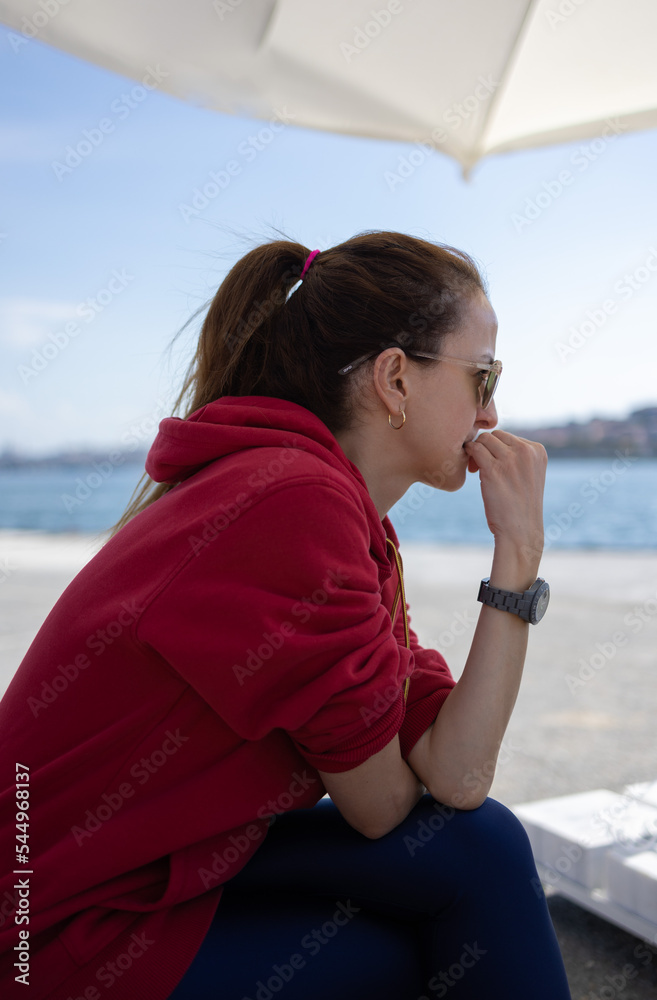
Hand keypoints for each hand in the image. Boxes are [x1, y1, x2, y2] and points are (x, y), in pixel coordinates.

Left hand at [463, 430, 546, 560]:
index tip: (494, 464)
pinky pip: (475, 449)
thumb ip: (518, 456)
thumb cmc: (521, 505)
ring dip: (476, 451)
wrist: (520, 530)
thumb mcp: (529, 474)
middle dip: (486, 447)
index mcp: (537, 450)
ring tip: (476, 469)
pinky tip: (471, 469)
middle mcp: (526, 451)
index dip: (497, 449)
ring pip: (484, 440)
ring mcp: (510, 459)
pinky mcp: (493, 469)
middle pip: (496, 435)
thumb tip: (492, 439)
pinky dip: (468, 454)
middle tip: (481, 466)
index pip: (509, 437)